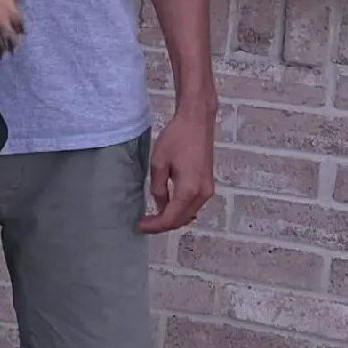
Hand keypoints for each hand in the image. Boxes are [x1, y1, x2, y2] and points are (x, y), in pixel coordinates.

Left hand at [137, 104, 215, 234]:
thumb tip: (159, 206)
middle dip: (162, 224)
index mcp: (189, 190)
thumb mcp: (159, 162)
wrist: (197, 122)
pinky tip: (168, 206)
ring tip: (153, 216)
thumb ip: (158, 188)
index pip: (171, 218)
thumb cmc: (176, 138)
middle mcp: (202, 195)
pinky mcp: (208, 184)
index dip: (155, 226)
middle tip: (144, 223)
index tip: (140, 226)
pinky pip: (193, 204)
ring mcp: (208, 190)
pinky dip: (180, 209)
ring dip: (172, 218)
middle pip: (182, 219)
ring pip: (189, 213)